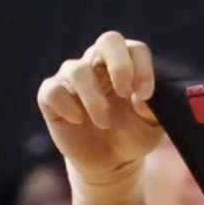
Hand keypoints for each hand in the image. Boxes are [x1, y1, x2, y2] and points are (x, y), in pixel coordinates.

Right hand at [37, 32, 161, 182]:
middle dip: (119, 65)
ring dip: (94, 98)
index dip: (142, 68)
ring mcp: (72, 79)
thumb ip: (152, 110)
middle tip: (125, 92)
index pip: (134, 49)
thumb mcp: (150, 127)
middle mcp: (98, 64)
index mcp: (126, 65)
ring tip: (104, 123)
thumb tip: (141, 98)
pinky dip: (66, 106)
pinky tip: (78, 120)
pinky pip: (52, 91)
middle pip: (108, 41)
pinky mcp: (52, 97)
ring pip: (78, 70)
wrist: (109, 162)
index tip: (146, 95)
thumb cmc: (131, 136)